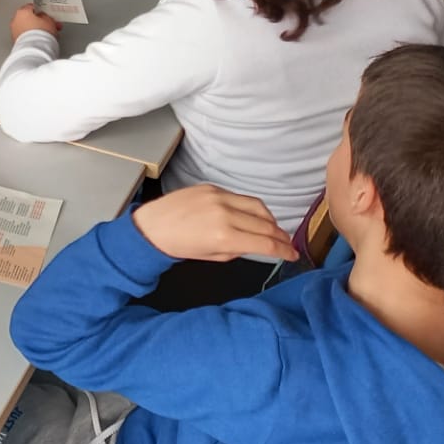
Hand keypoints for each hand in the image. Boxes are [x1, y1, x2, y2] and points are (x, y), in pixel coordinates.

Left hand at [10, 5, 60, 40]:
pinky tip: (40, 40)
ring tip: (47, 34)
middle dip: (39, 22)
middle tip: (49, 25)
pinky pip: (25, 35)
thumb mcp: (49, 20)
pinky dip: (32, 36)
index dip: (41, 11)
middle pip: (29, 18)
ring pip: (27, 27)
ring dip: (36, 30)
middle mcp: (15, 20)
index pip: (31, 7)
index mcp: (22, 11)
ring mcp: (14, 31)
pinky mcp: (16, 40)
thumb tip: (44, 17)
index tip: (46, 15)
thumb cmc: (41, 32)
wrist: (35, 48)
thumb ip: (46, 16)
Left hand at [131, 184, 295, 263]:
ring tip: (273, 230)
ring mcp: (219, 197)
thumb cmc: (178, 245)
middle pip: (266, 225)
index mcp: (224, 237)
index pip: (266, 244)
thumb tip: (257, 246)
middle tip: (287, 244)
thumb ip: (239, 250)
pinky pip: (241, 197)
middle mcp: (224, 214)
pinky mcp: (212, 187)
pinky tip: (252, 216)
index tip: (293, 255)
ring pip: (258, 206)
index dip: (284, 250)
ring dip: (270, 219)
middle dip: (281, 236)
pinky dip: (251, 207)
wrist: (151, 226)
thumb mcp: (213, 256)